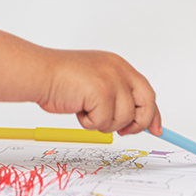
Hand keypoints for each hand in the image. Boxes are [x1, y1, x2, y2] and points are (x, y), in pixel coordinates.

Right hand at [36, 49, 161, 135]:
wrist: (39, 72)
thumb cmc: (59, 78)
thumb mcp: (95, 82)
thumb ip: (116, 94)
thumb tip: (134, 121)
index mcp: (117, 64)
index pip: (146, 92)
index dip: (152, 114)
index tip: (156, 129)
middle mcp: (118, 69)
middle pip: (146, 105)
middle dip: (136, 123)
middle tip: (123, 131)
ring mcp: (112, 81)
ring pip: (123, 119)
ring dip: (102, 122)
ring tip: (84, 109)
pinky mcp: (103, 92)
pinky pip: (104, 122)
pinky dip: (89, 122)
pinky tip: (77, 108)